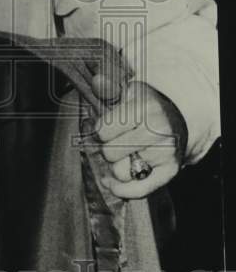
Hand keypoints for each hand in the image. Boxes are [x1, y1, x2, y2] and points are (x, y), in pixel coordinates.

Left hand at [85, 76, 187, 197]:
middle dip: (108, 147)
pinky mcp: (170, 170)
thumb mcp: (128, 93)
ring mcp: (165, 152)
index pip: (102, 131)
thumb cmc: (146, 107)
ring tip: (127, 153)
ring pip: (121, 172)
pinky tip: (112, 184)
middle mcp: (158, 130)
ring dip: (118, 165)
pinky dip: (123, 190)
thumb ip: (108, 90)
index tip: (108, 127)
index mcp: (144, 108)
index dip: (100, 131)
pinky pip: (139, 190)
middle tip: (119, 140)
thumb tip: (97, 81)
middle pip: (109, 153)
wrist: (176, 119)